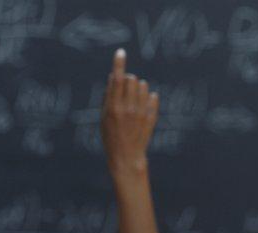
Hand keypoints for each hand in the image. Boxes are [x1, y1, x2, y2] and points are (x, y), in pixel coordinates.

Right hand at [102, 49, 159, 180]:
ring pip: (144, 86)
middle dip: (128, 80)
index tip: (121, 51)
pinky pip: (153, 96)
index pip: (116, 79)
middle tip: (124, 90)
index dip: (118, 64)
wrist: (126, 156)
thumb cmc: (111, 135)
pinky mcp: (152, 117)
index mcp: (113, 107)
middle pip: (132, 79)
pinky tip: (143, 107)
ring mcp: (141, 113)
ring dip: (139, 88)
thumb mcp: (104, 116)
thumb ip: (108, 96)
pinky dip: (149, 98)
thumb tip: (113, 76)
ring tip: (134, 100)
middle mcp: (128, 108)